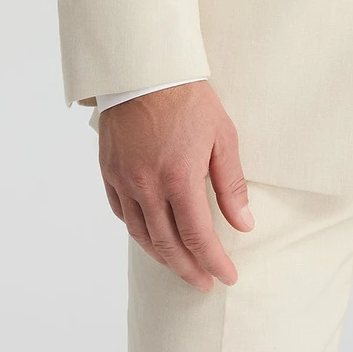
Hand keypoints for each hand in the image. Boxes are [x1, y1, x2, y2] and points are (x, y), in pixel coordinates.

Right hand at [98, 82, 253, 291]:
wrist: (145, 69)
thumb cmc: (189, 99)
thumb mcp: (222, 136)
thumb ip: (231, 184)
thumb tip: (243, 224)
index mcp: (179, 177)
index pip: (197, 237)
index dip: (213, 262)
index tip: (227, 277)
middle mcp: (147, 185)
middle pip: (167, 244)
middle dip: (188, 269)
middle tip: (204, 282)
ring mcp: (124, 179)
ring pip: (141, 234)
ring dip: (162, 256)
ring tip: (181, 266)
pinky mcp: (109, 171)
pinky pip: (121, 213)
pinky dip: (138, 230)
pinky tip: (151, 234)